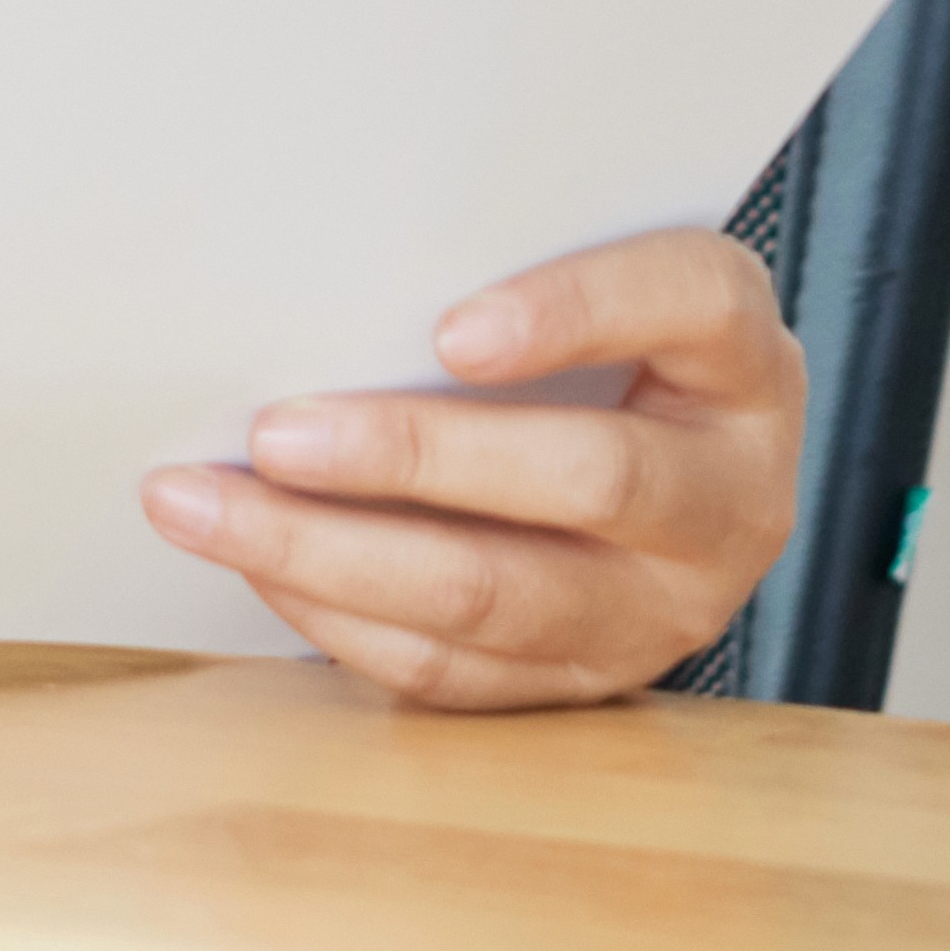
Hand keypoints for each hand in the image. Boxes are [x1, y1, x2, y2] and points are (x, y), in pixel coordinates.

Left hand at [139, 225, 808, 710]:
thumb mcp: (597, 279)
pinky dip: (342, 620)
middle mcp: (730, 495)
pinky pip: (458, 674)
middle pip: (585, 479)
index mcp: (741, 361)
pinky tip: (259, 565)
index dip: (573, 313)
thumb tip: (336, 274)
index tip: (451, 329)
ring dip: (332, 555)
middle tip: (272, 433)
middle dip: (409, 458)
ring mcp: (668, 608)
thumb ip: (507, 266)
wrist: (684, 469)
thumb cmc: (610, 346)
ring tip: (208, 507)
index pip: (682, 305)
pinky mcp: (591, 684)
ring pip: (498, 598)